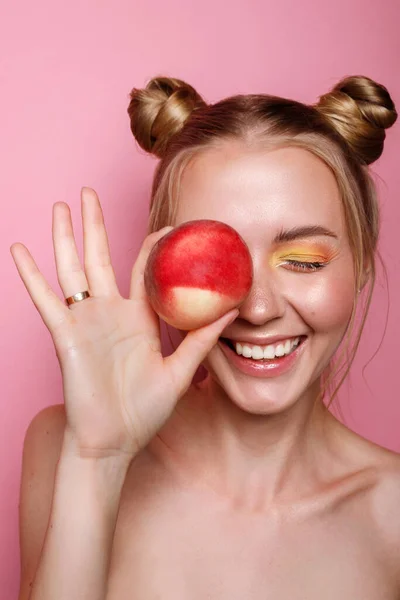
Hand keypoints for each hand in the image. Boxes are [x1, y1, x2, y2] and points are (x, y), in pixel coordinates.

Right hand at [10, 188, 237, 459]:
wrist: (114, 440)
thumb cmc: (144, 410)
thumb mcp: (180, 372)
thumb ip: (202, 339)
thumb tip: (232, 310)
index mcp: (138, 318)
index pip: (145, 269)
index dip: (154, 245)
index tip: (170, 224)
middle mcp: (110, 313)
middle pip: (101, 257)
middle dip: (95, 225)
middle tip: (89, 192)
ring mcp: (85, 322)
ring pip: (72, 269)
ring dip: (65, 238)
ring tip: (61, 207)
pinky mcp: (65, 336)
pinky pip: (46, 300)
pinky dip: (31, 275)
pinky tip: (20, 249)